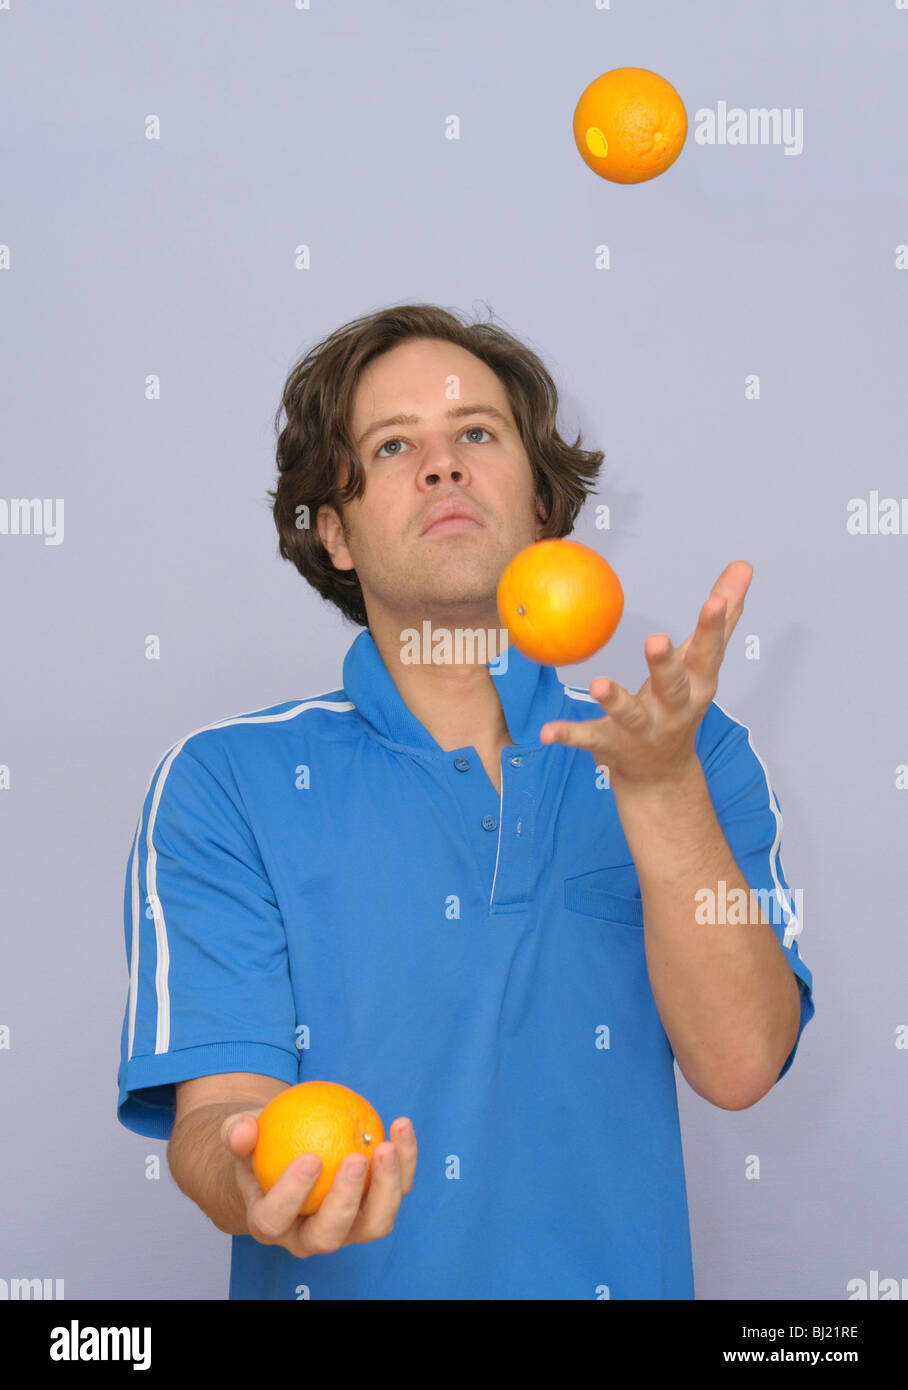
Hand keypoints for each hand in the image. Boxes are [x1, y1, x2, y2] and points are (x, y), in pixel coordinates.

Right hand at [221, 1108, 416, 1257]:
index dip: (292, 1195)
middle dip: (346, 1201)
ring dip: (387, 1187)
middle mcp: (309, 1236)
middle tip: (357, 1158)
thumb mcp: (241, 1133)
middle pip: (329, 1235)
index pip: (276, 1220)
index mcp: (269, 1223)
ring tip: (388, 1145)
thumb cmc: (260, 1143)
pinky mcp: (374, 1208)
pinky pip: (396, 1189)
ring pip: (374, 1224)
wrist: (285, 1150)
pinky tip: (401, 1126)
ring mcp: (347, 1227)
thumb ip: (237, 1132)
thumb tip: (243, 1133)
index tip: (310, 1158)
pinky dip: (404, 1161)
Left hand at [539, 561, 752, 789]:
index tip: (716, 600)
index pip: (708, 652)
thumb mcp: (704, 662)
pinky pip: (588, 738)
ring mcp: (643, 729)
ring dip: (614, 700)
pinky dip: (568, 735)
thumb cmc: (683, 703)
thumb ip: (723, 616)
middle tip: (656, 640)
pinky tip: (547, 732)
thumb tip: (744, 565)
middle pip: (672, 685)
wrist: (663, 774)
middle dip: (665, 664)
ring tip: (598, 684)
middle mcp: (674, 709)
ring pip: (629, 714)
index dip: (714, 627)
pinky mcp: (611, 745)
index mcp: (698, 685)